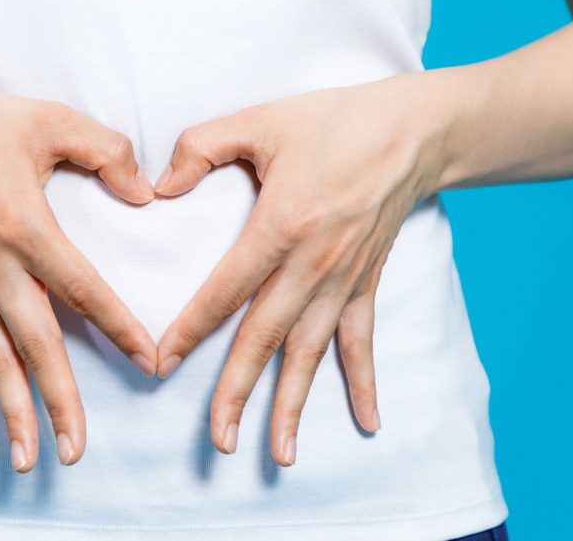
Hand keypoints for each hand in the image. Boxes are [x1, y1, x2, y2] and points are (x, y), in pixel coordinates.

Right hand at [0, 72, 157, 471]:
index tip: (149, 362)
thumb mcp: (49, 120)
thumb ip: (106, 151)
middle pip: (35, 344)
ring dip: (12, 411)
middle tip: (76, 450)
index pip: (83, 290)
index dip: (119, 328)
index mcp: (26, 227)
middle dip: (59, 400)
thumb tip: (145, 192)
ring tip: (30, 459)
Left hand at [153, 74, 449, 465]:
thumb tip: (158, 186)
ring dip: (294, 404)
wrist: (414, 129)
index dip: (190, 330)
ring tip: (279, 454)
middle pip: (266, 338)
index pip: (224, 291)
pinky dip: (363, 382)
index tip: (160, 364)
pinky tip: (367, 423)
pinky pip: (362, 340)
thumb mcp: (260, 120)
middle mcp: (313, 264)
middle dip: (238, 392)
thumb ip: (200, 147)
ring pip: (311, 352)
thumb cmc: (333, 121)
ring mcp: (344, 279)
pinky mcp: (367, 282)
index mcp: (281, 226)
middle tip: (218, 440)